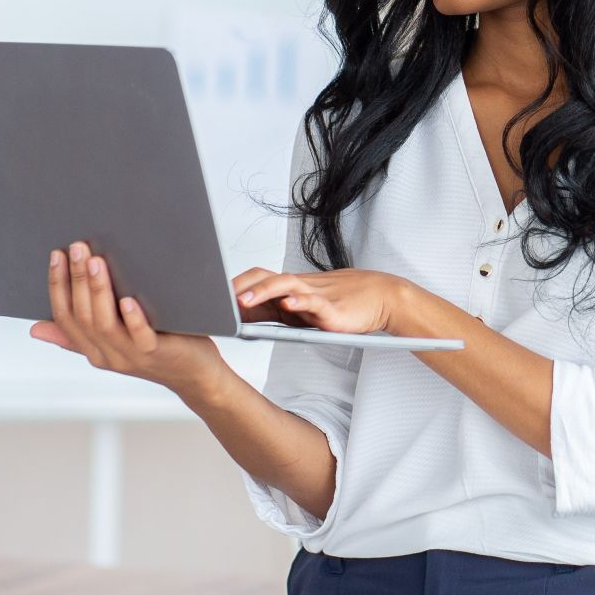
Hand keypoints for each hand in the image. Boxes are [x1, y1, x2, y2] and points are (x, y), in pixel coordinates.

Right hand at [30, 239, 226, 400]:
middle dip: (76, 279)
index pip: (64, 317)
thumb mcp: (114, 342)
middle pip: (82, 316)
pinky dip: (133, 319)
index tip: (56, 255)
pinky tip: (129, 300)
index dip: (57, 286)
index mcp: (93, 349)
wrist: (196, 375)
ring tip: (96, 262)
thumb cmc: (158, 351)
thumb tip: (35, 328)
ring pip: (105, 324)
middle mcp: (107, 355)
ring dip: (98, 291)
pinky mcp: (157, 354)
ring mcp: (131, 356)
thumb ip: (77, 336)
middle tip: (76, 247)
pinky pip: (140, 337)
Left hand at [234, 267, 410, 335]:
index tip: (211, 296)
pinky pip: (314, 302)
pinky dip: (300, 301)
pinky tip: (289, 304)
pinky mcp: (332, 308)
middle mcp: (300, 287)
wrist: (382, 297)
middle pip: (265, 277)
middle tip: (217, 298)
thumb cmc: (344, 303)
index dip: (234, 286)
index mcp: (292, 288)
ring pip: (285, 285)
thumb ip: (278, 311)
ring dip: (262, 292)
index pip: (257, 279)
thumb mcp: (305, 310)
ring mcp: (316, 295)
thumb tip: (245, 317)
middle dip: (240, 286)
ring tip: (243, 301)